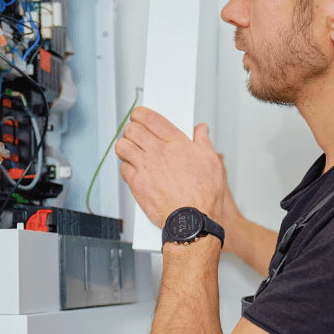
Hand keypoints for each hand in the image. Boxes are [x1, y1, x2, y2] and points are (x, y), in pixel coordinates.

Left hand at [114, 107, 223, 227]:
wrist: (192, 220)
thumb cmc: (204, 194)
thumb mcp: (212, 162)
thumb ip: (203, 142)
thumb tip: (202, 130)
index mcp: (176, 142)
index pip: (150, 118)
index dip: (140, 114)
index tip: (139, 116)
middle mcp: (157, 152)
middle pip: (132, 129)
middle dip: (132, 129)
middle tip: (136, 135)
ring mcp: (145, 167)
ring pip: (122, 146)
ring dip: (125, 147)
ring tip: (132, 151)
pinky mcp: (136, 183)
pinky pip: (123, 168)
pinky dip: (126, 168)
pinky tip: (135, 171)